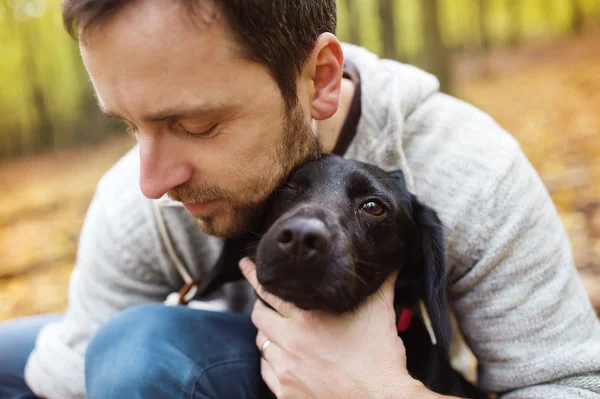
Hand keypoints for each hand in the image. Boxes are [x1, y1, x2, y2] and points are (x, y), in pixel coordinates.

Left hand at [239, 257, 426, 398]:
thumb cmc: (380, 359)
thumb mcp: (381, 313)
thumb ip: (380, 284)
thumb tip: (388, 262)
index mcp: (308, 318)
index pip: (269, 290)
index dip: (254, 275)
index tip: (245, 265)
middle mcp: (291, 342)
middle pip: (258, 316)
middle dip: (262, 307)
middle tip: (271, 305)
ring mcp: (286, 369)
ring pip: (262, 343)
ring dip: (269, 335)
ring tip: (284, 332)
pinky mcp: (286, 393)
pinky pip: (267, 371)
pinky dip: (272, 362)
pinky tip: (286, 359)